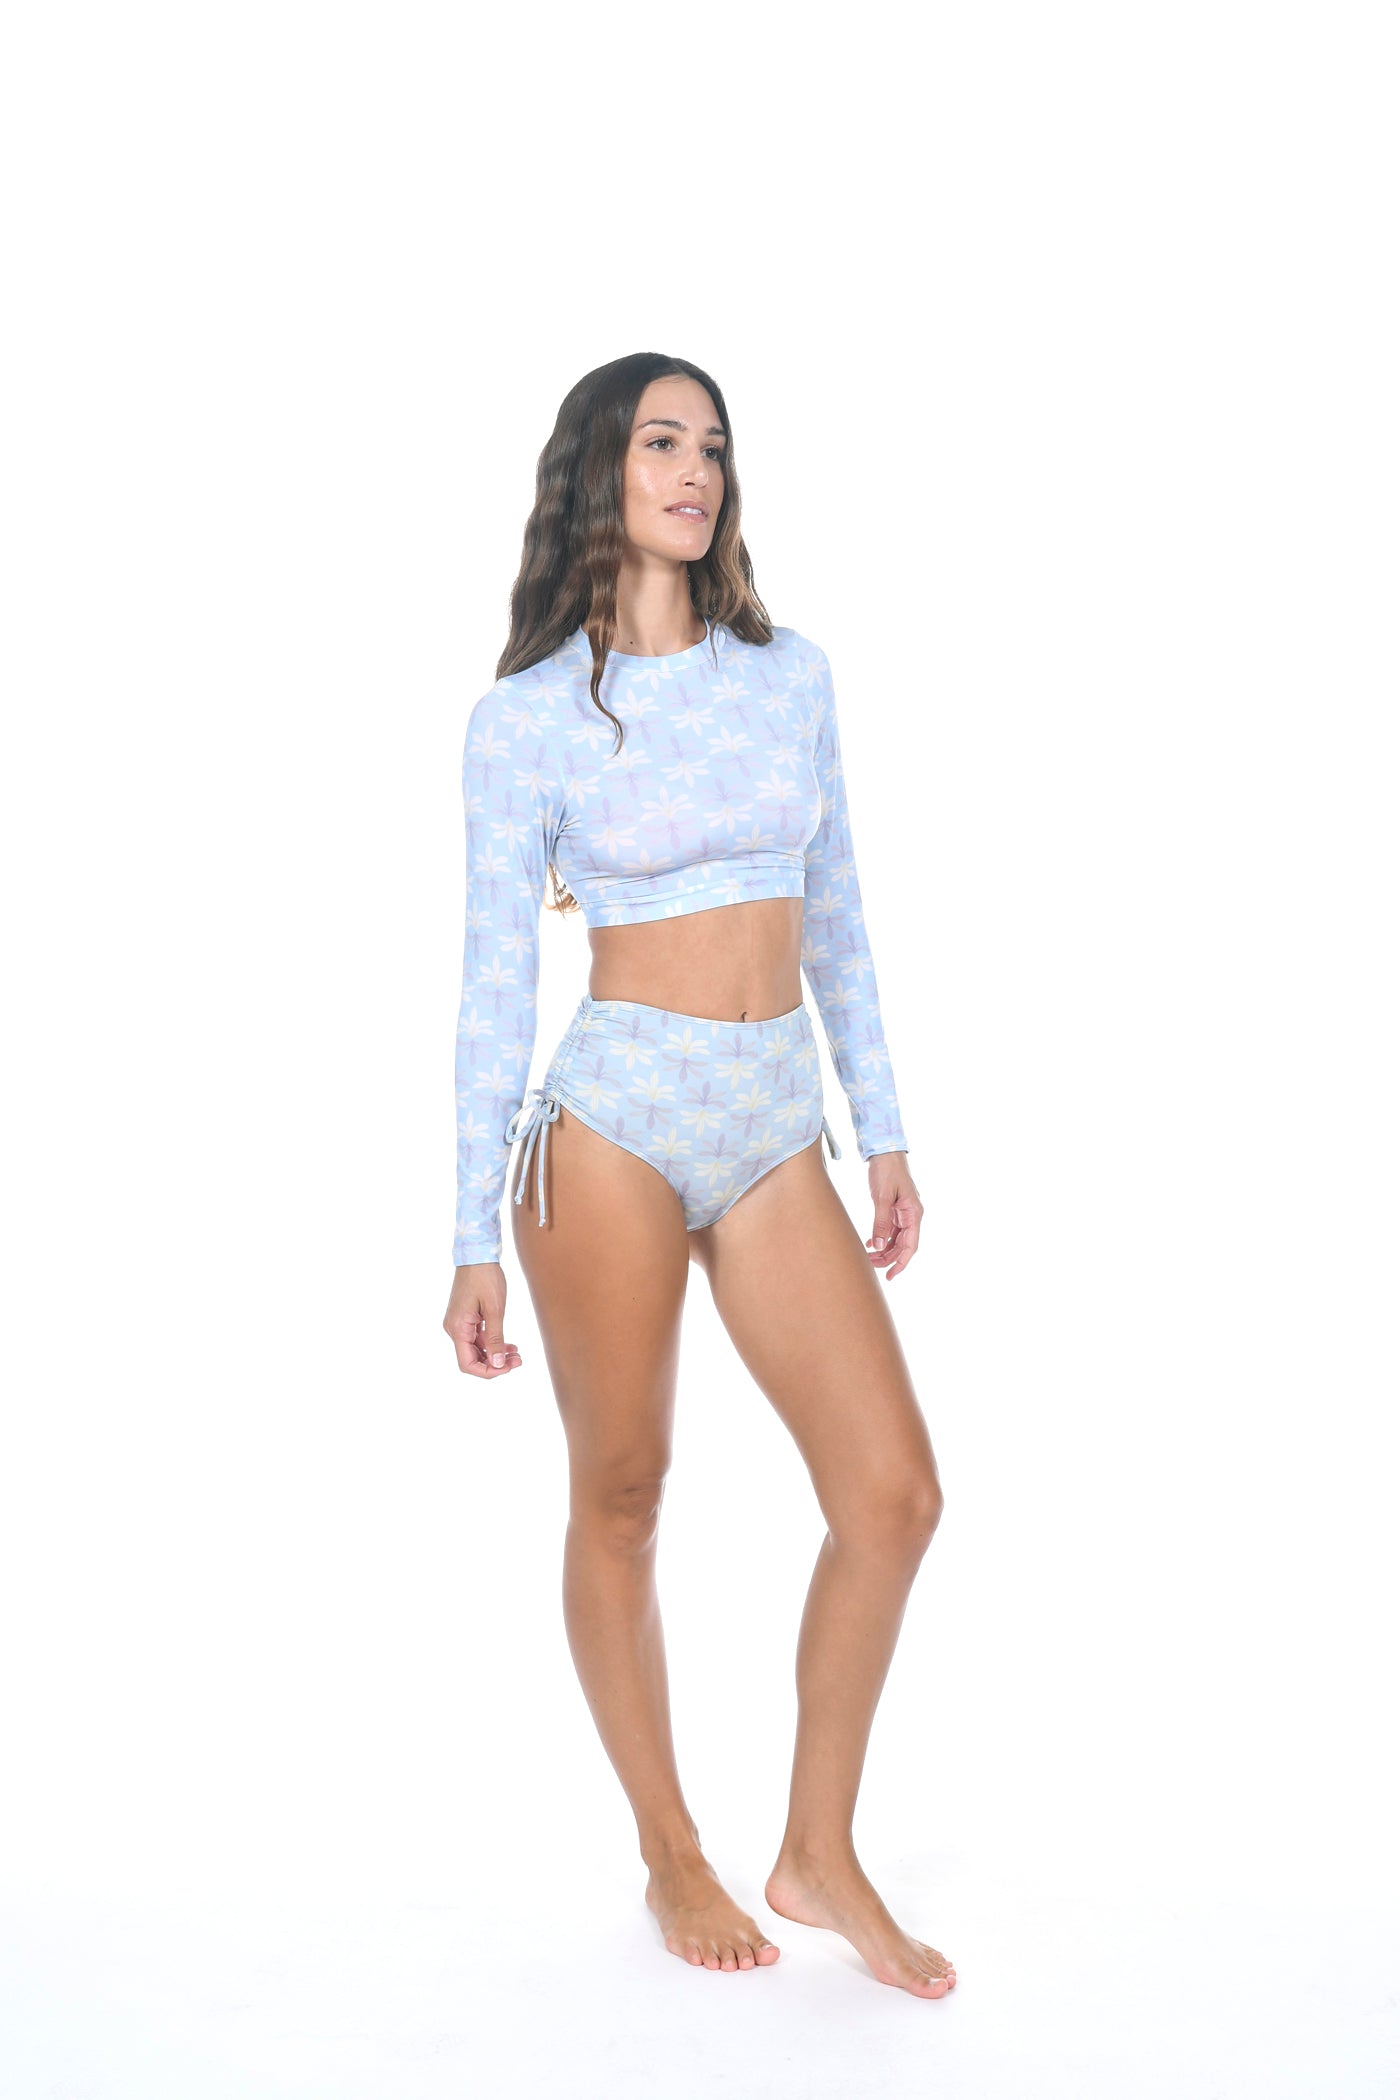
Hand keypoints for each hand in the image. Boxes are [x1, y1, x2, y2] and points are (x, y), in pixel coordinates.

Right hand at [443, 1262, 522, 1376]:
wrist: (477, 1255)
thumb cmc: (485, 1277)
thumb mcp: (495, 1309)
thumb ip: (495, 1338)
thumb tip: (498, 1364)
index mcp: (458, 1328)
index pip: (467, 1364)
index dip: (488, 1371)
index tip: (507, 1368)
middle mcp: (454, 1329)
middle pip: (472, 1358)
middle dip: (495, 1364)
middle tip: (518, 1360)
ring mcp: (458, 1323)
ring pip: (476, 1349)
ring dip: (496, 1354)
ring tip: (517, 1353)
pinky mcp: (465, 1318)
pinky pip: (477, 1338)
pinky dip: (492, 1343)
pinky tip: (509, 1344)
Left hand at [866, 1152, 921, 1280]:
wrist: (884, 1151)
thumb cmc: (887, 1170)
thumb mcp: (882, 1197)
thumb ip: (880, 1222)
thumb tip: (877, 1246)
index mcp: (914, 1213)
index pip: (910, 1245)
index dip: (901, 1263)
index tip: (890, 1276)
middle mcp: (911, 1215)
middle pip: (902, 1245)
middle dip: (888, 1258)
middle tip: (870, 1266)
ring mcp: (903, 1212)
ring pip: (895, 1239)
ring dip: (883, 1249)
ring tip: (867, 1257)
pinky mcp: (894, 1208)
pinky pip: (890, 1229)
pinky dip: (880, 1237)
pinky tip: (868, 1243)